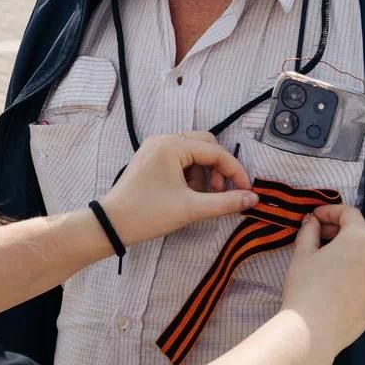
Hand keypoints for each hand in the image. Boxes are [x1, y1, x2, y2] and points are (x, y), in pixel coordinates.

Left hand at [99, 132, 257, 246]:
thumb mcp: (190, 209)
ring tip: (201, 197)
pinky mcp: (150, 159)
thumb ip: (225, 202)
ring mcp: (154, 148)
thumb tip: (253, 198)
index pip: (215, 151)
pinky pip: (180, 159)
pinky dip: (190, 174)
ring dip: (204, 172)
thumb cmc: (148, 214)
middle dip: (218, 169)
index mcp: (172, 145)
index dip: (234, 171)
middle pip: (205, 145)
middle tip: (221, 193)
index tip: (246, 191)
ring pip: (193, 152)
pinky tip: (187, 194)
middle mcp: (163, 140)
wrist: (110, 225)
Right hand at [280, 204, 364, 359]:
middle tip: (324, 234)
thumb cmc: (305, 289)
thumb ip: (309, 232)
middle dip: (346, 227)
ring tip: (345, 253)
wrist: (314, 331)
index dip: (331, 211)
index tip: (316, 217)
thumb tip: (312, 221)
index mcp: (358, 239)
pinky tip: (351, 275)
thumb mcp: (302, 255)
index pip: (350, 214)